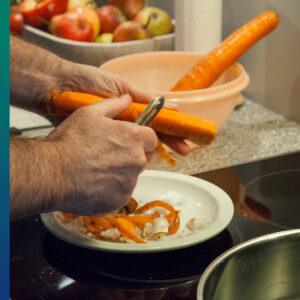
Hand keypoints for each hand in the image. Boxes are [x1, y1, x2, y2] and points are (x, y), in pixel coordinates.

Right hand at [46, 95, 157, 214]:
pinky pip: (122, 192)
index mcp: (134, 137)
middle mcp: (137, 160)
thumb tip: (127, 98)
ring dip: (121, 174)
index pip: (152, 139)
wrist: (52, 173)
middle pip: (143, 158)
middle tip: (108, 156)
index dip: (141, 140)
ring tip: (97, 171)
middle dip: (131, 156)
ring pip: (132, 176)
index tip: (129, 141)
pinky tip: (95, 184)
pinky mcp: (121, 199)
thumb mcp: (89, 114)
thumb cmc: (70, 141)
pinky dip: (113, 189)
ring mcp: (130, 182)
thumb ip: (113, 105)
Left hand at [56, 62, 189, 155]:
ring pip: (139, 143)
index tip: (185, 139)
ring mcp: (114, 132)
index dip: (172, 129)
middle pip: (153, 133)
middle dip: (170, 141)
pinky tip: (144, 161)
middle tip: (185, 151)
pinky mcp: (101, 140)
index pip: (158, 121)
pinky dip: (133, 155)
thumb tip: (171, 104)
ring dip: (156, 150)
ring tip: (172, 157)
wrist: (59, 88)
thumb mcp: (120, 86)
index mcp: (133, 108)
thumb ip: (144, 97)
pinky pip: (121, 149)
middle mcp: (126, 122)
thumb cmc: (88, 82)